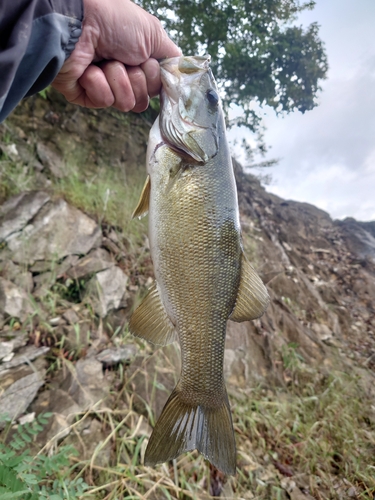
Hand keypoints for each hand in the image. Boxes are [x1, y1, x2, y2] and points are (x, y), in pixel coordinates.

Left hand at [52, 0, 180, 111]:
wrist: (77, 23)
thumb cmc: (114, 21)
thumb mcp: (152, 32)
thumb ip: (170, 54)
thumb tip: (180, 69)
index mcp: (137, 60)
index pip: (156, 87)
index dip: (154, 77)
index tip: (146, 60)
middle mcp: (122, 74)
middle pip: (143, 99)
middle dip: (137, 79)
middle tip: (126, 59)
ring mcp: (104, 86)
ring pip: (126, 103)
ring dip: (118, 79)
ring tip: (104, 61)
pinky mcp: (86, 96)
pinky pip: (105, 102)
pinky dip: (99, 83)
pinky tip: (89, 70)